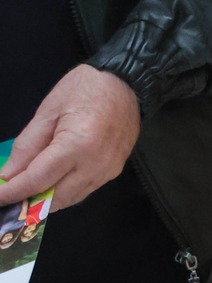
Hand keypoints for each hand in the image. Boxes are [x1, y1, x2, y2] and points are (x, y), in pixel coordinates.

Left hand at [0, 66, 141, 211]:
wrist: (127, 81)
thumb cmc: (85, 88)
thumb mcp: (48, 111)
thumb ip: (27, 146)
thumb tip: (8, 176)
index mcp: (77, 145)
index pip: (37, 181)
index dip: (11, 193)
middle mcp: (95, 164)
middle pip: (54, 198)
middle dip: (27, 201)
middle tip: (10, 195)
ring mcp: (108, 170)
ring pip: (69, 200)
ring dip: (46, 200)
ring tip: (29, 190)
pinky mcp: (115, 170)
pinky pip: (84, 191)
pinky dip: (64, 192)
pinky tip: (53, 181)